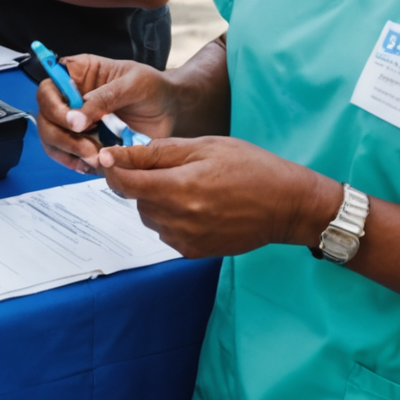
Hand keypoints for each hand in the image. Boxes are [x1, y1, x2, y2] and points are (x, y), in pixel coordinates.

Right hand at [35, 54, 176, 172]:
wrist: (172, 111)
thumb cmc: (153, 88)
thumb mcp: (132, 84)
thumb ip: (104, 98)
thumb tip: (76, 118)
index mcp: (78, 75)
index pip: (48, 88)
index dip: (53, 106)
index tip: (74, 122)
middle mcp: (71, 99)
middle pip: (45, 117)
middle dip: (62, 136)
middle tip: (87, 148)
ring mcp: (76, 123)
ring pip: (51, 139)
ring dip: (69, 152)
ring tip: (95, 158)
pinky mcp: (85, 143)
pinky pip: (67, 156)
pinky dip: (76, 163)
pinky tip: (94, 165)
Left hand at [98, 136, 342, 259]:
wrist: (287, 205)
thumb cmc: (250, 168)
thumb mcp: (203, 147)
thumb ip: (155, 153)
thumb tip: (114, 155)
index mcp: (180, 188)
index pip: (124, 183)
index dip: (113, 168)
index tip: (112, 158)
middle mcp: (179, 218)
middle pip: (136, 200)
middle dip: (143, 182)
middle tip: (172, 168)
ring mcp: (186, 239)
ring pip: (150, 217)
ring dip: (157, 201)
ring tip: (189, 187)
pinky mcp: (194, 252)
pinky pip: (166, 233)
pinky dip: (171, 218)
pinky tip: (197, 206)